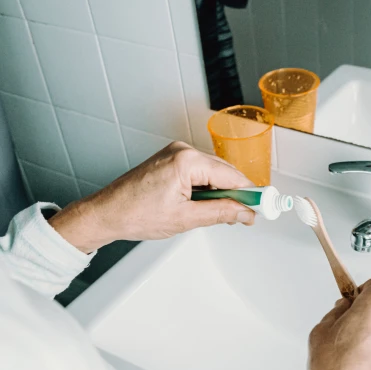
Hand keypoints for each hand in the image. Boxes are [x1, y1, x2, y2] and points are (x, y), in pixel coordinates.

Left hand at [49, 141, 254, 252]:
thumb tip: (244, 212)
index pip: (231, 176)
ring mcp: (175, 153)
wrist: (106, 213)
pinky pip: (199, 172)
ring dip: (221, 193)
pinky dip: (207, 188)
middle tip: (246, 217)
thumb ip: (220, 213)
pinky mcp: (170, 160)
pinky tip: (205, 205)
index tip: (265, 206)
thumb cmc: (134, 214)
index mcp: (186, 161)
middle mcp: (182, 151)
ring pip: (213, 173)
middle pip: (224, 172)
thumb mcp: (185, 219)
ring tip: (220, 215)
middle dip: (236, 195)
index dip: (250, 194)